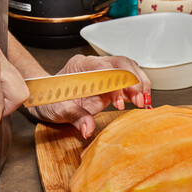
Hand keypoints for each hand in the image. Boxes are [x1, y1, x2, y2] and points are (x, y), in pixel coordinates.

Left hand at [28, 54, 150, 138]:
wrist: (48, 99)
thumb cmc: (51, 100)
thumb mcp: (57, 110)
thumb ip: (75, 116)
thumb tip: (88, 129)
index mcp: (82, 66)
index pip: (104, 67)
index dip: (115, 83)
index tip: (118, 102)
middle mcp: (95, 65)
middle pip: (122, 63)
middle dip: (134, 81)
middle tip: (139, 100)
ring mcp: (105, 73)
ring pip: (129, 69)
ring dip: (140, 84)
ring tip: (144, 101)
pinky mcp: (111, 84)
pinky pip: (128, 82)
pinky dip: (138, 91)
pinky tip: (142, 102)